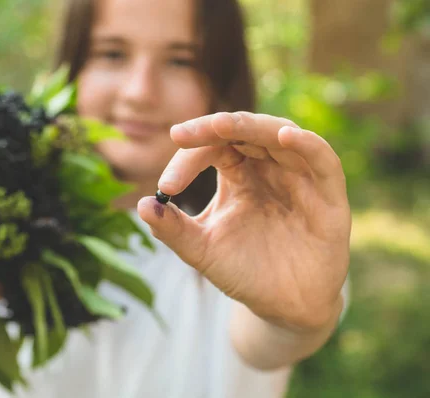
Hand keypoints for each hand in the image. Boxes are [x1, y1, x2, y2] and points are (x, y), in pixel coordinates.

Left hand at [137, 112, 350, 331]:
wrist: (282, 306)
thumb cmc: (243, 271)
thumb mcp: (202, 250)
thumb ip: (173, 229)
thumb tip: (139, 205)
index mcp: (238, 175)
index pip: (213, 148)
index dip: (187, 159)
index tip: (165, 186)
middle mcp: (269, 168)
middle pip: (244, 131)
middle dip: (214, 127)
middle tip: (182, 134)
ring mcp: (300, 178)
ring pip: (280, 134)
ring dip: (253, 127)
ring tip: (223, 125)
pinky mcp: (329, 196)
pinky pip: (323, 160)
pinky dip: (307, 145)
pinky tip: (285, 137)